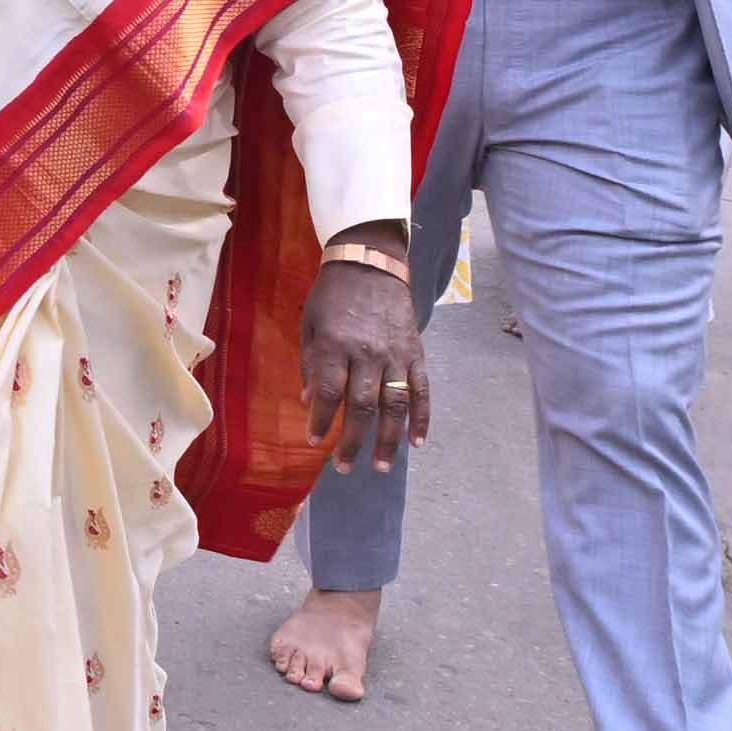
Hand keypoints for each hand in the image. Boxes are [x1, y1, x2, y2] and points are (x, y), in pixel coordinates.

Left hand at [299, 255, 428, 472]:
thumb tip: (308, 401)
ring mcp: (396, 355)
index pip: (329, 392)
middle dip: (352, 441)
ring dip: (389, 439)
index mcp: (335, 345)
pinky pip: (422, 391)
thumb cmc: (332, 295)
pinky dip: (422, 418)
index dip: (321, 421)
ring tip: (381, 467)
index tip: (314, 442)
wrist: (371, 263)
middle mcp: (367, 353)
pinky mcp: (417, 353)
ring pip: (394, 405)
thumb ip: (310, 363)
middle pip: (360, 406)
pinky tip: (418, 443)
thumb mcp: (310, 323)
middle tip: (344, 467)